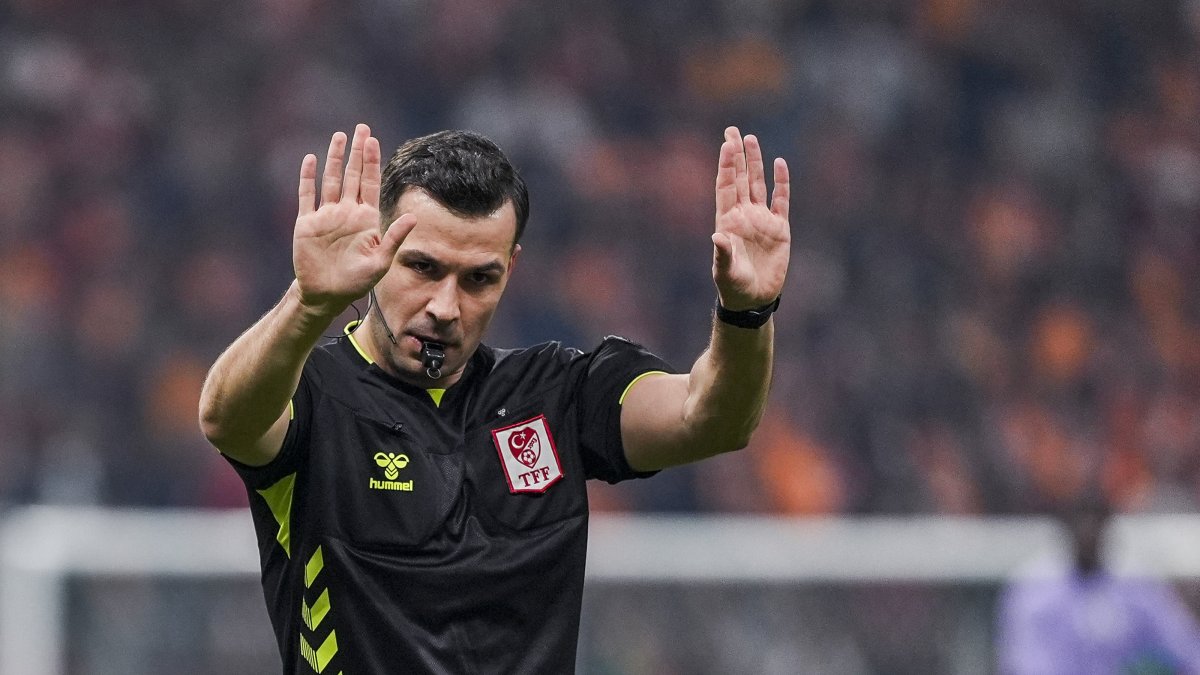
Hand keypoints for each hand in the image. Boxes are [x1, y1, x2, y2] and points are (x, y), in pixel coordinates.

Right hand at [292, 123, 415, 314]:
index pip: (370, 183)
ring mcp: (326, 215)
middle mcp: (347, 212)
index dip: (372, 162)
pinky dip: (308, 178)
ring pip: (331, 180)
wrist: (326, 295)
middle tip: (361, 128)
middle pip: (353, 175)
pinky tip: (310, 159)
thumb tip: (414, 217)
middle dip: (357, 152)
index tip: (374, 141)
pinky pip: (307, 195)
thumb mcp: (381, 262)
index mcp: (366, 218)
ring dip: (335, 158)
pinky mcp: (307, 223)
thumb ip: (395, 238)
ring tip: (339, 136)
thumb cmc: (356, 281)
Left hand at [712, 126, 789, 310]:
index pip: (725, 186)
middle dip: (736, 155)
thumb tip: (717, 237)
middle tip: (733, 131)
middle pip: (740, 178)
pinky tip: (780, 164)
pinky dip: (781, 183)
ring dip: (755, 163)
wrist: (753, 298)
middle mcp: (743, 215)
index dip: (726, 165)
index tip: (726, 144)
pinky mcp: (779, 228)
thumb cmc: (733, 286)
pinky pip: (781, 200)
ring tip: (751, 139)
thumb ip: (723, 253)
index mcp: (727, 221)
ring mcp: (761, 219)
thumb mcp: (725, 271)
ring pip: (758, 184)